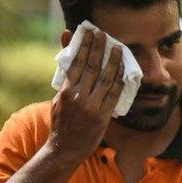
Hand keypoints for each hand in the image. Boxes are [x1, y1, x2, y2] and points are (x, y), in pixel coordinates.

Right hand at [47, 31, 124, 162]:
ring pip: (105, 79)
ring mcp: (91, 107)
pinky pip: (114, 95)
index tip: (89, 34)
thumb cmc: (61, 122)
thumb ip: (65, 79)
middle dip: (98, 48)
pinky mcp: (102, 117)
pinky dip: (119, 81)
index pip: (76, 63)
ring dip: (112, 62)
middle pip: (91, 67)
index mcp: (66, 91)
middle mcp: (78, 97)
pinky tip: (123, 71)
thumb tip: (68, 58)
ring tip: (117, 48)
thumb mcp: (58, 99)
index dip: (84, 47)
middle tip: (103, 34)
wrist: (65, 149)